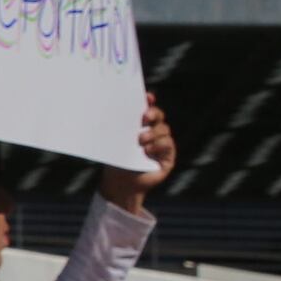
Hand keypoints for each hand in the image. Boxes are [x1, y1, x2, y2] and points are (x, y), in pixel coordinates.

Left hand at [97, 91, 175, 213]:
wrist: (120, 183)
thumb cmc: (116, 161)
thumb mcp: (116, 141)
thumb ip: (119, 126)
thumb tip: (112, 107)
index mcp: (140, 126)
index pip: (147, 108)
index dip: (149, 101)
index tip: (147, 97)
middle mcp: (153, 132)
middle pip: (159, 116)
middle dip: (153, 113)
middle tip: (144, 117)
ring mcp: (161, 143)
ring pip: (164, 129)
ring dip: (152, 133)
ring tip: (140, 141)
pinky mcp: (168, 156)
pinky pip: (167, 144)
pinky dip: (158, 145)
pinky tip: (147, 151)